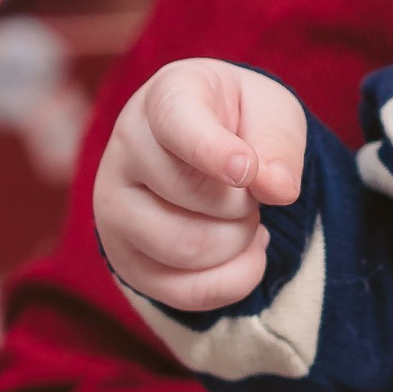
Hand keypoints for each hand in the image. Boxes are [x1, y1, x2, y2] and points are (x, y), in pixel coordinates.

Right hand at [93, 58, 307, 310]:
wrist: (213, 152)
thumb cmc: (242, 124)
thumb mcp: (273, 115)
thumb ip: (279, 144)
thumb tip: (277, 189)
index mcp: (164, 98)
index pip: (177, 124)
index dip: (213, 151)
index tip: (245, 169)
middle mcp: (124, 150)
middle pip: (194, 194)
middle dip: (245, 200)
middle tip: (251, 187)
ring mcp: (114, 209)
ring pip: (188, 248)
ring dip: (239, 240)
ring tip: (242, 216)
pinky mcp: (124, 260)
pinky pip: (185, 293)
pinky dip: (233, 280)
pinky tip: (242, 252)